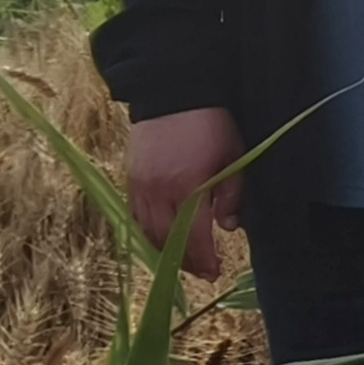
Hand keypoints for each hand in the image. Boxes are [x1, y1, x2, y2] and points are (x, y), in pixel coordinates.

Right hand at [126, 106, 245, 278]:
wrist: (174, 92)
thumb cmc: (211, 124)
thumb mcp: (233, 156)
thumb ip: (232, 194)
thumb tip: (228, 228)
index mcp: (187, 186)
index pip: (192, 236)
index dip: (203, 258)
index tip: (215, 271)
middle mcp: (158, 191)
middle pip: (166, 240)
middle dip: (184, 261)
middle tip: (202, 272)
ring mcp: (139, 185)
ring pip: (146, 231)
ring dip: (165, 250)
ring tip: (184, 259)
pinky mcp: (130, 178)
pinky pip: (135, 215)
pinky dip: (148, 232)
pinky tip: (162, 238)